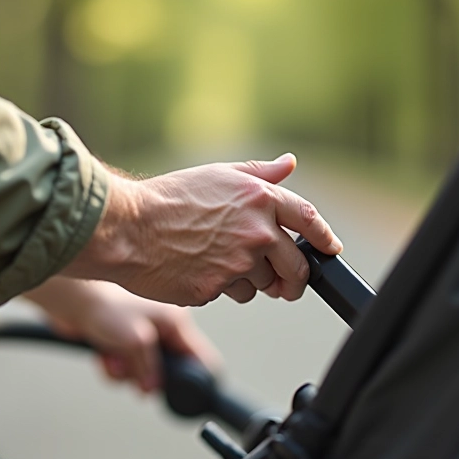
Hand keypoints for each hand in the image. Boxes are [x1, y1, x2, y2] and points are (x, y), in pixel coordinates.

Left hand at [24, 276, 220, 392]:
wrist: (70, 296)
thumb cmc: (106, 304)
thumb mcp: (137, 341)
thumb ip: (150, 369)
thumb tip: (153, 388)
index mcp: (175, 320)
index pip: (199, 354)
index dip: (196, 376)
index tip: (187, 392)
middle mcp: (161, 326)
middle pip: (167, 367)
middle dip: (148, 376)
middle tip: (139, 379)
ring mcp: (140, 333)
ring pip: (142, 371)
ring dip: (125, 372)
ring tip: (113, 360)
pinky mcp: (119, 339)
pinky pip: (123, 366)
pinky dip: (113, 366)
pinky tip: (103, 356)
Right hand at [64, 153, 343, 305]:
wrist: (128, 228)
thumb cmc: (169, 198)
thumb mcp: (219, 174)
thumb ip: (259, 173)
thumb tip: (289, 164)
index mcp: (260, 199)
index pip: (309, 220)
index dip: (324, 238)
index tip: (330, 249)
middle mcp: (257, 231)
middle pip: (296, 266)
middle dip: (295, 279)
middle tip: (285, 284)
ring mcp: (239, 262)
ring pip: (264, 284)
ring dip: (250, 280)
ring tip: (217, 260)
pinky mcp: (218, 288)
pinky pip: (234, 294)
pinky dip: (223, 287)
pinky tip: (200, 269)